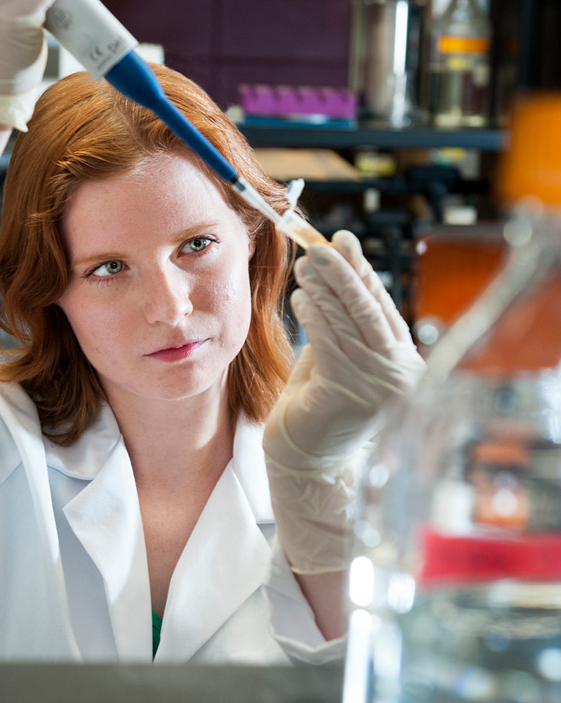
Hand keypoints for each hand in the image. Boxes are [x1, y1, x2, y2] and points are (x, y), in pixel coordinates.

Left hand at [262, 230, 423, 573]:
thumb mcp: (334, 357)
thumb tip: (331, 274)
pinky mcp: (349, 392)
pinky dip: (315, 315)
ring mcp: (379, 386)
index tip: (342, 242)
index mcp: (402, 364)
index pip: (381, 308)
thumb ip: (340, 325)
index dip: (362, 272)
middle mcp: (399, 375)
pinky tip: (301, 296)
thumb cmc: (316, 407)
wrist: (304, 460)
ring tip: (304, 265)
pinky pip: (329, 341)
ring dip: (324, 288)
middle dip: (344, 271)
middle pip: (370, 309)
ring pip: (348, 321)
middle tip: (322, 242)